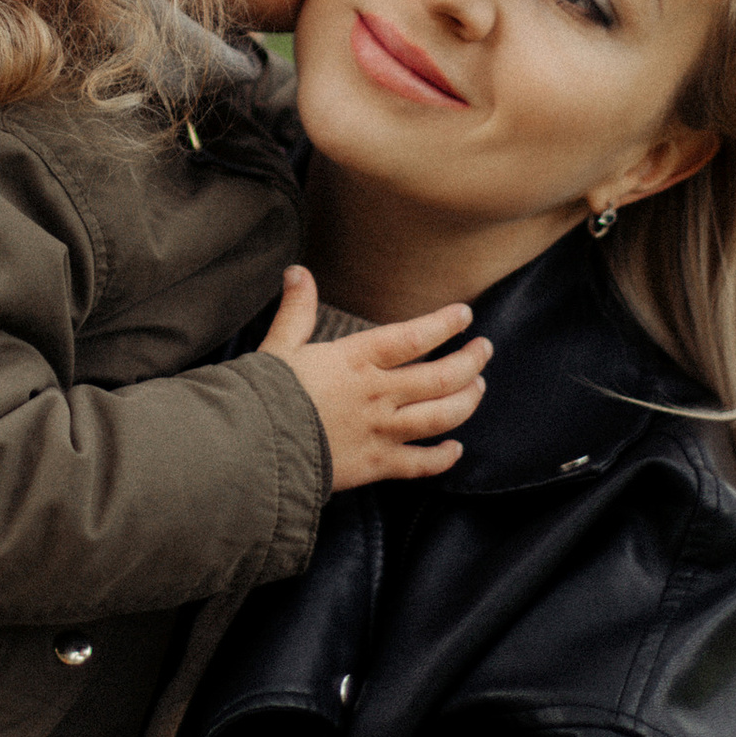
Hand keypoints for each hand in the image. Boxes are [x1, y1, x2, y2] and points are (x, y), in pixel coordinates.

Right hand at [260, 266, 490, 489]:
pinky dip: (442, 457)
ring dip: (467, 401)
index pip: (413, 337)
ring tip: (480, 388)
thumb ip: (296, 311)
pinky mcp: (375, 465)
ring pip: (441, 416)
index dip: (444, 325)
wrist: (250, 449)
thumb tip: (297, 271)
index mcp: (355, 360)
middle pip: (440, 376)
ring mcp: (380, 431)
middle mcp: (377, 393)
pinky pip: (420, 463)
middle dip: (470, 362)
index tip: (465, 316)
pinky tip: (455, 449)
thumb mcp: (278, 347)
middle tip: (485, 350)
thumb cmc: (262, 396)